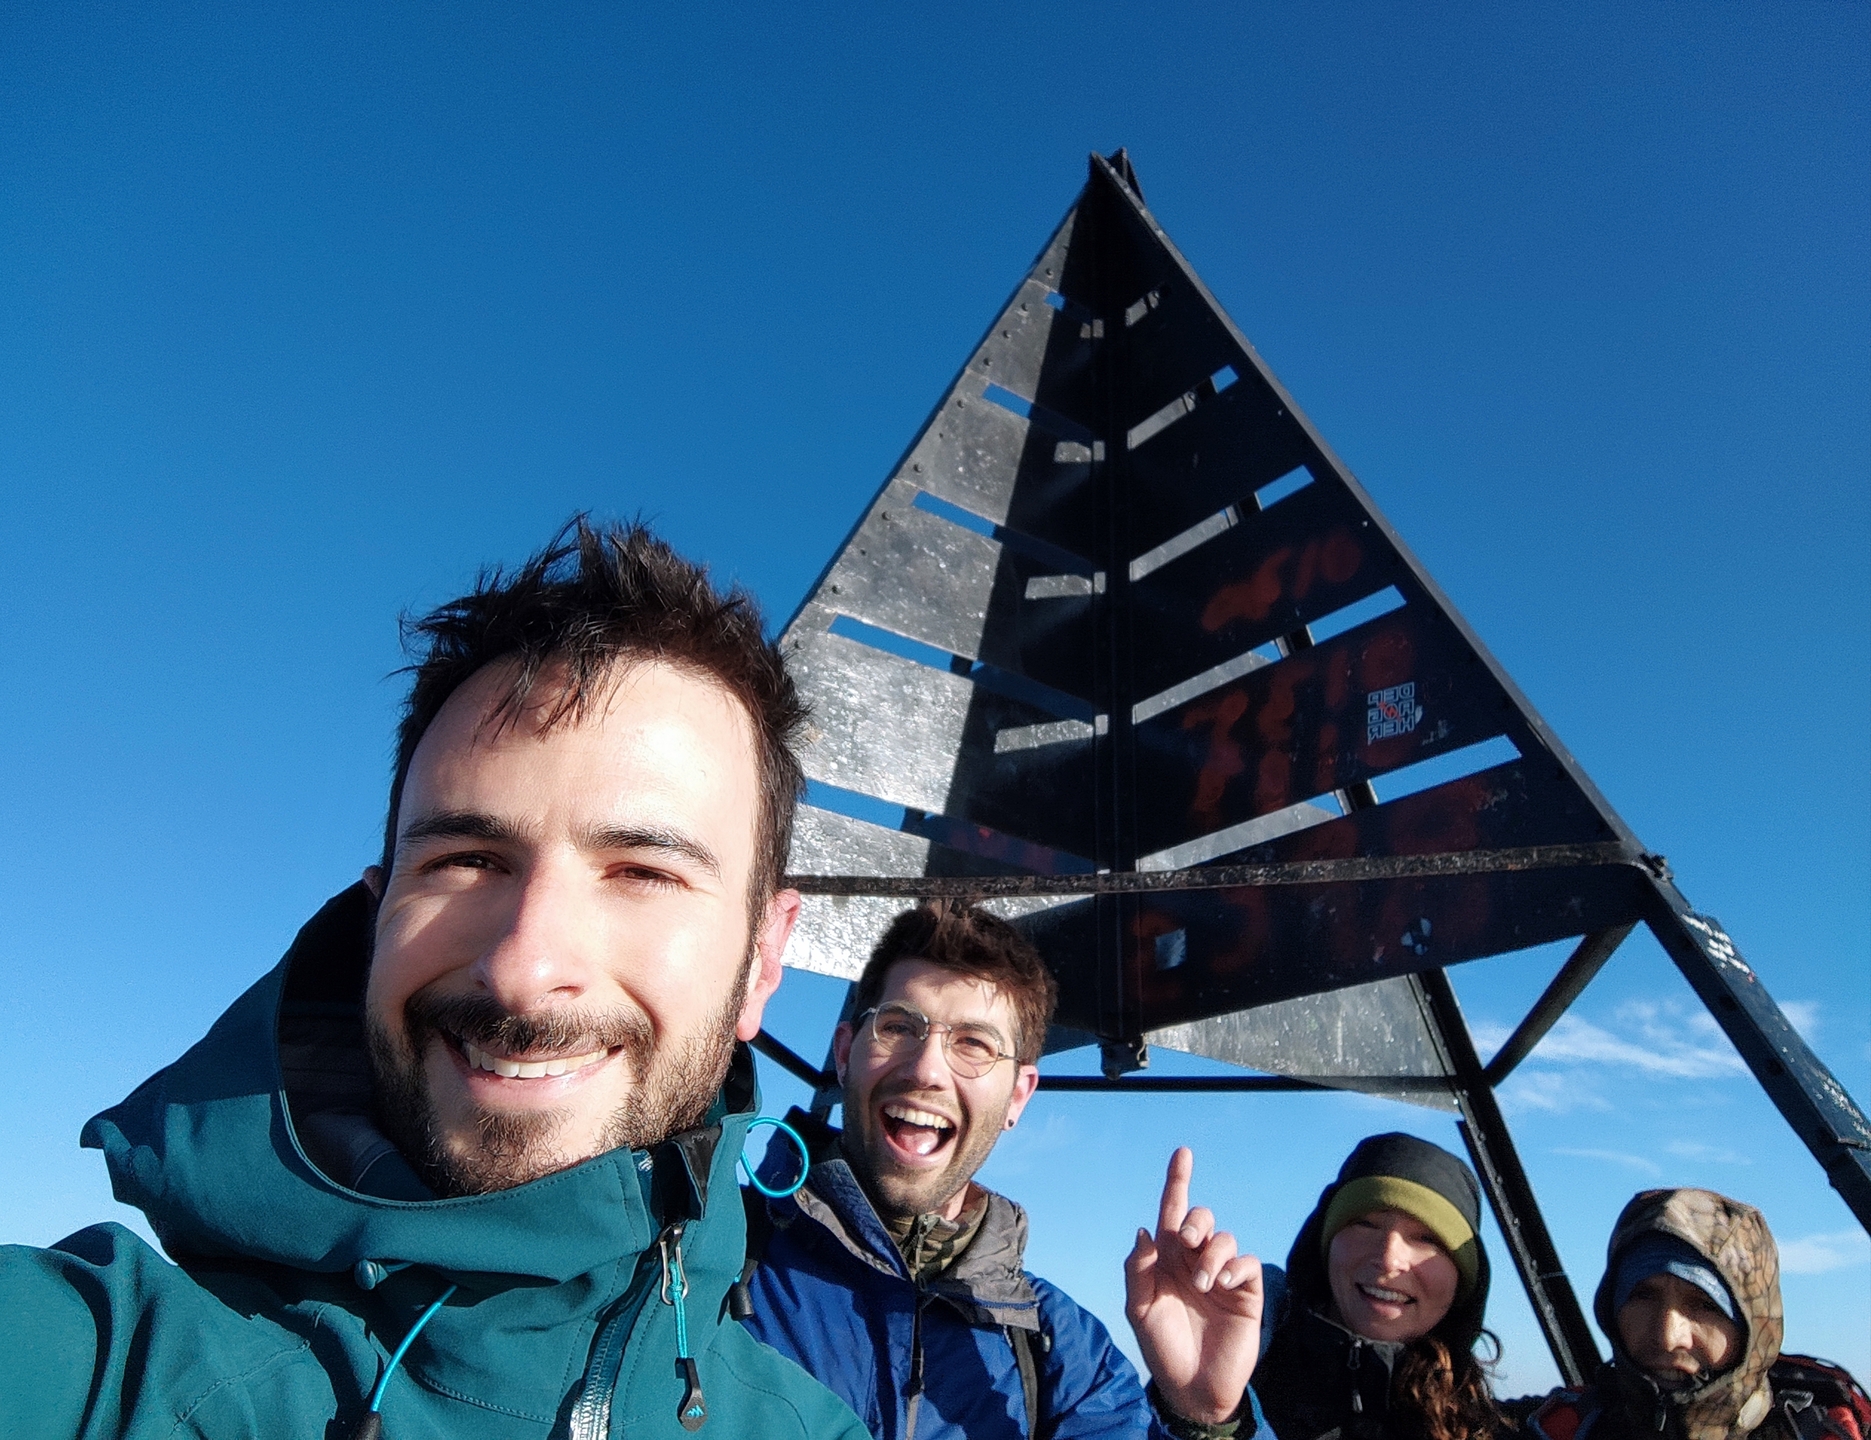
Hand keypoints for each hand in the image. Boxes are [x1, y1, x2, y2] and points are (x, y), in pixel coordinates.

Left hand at [1124, 1147, 1263, 1425]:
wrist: (1192, 1387)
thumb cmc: (1161, 1347)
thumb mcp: (1139, 1309)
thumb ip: (1138, 1269)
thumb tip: (1144, 1231)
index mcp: (1167, 1259)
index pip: (1172, 1212)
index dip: (1177, 1182)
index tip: (1182, 1153)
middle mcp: (1194, 1261)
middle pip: (1200, 1219)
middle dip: (1195, 1221)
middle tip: (1187, 1242)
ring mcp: (1221, 1276)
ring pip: (1224, 1239)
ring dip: (1211, 1254)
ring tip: (1203, 1282)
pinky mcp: (1245, 1292)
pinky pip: (1245, 1263)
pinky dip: (1234, 1267)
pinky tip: (1222, 1284)